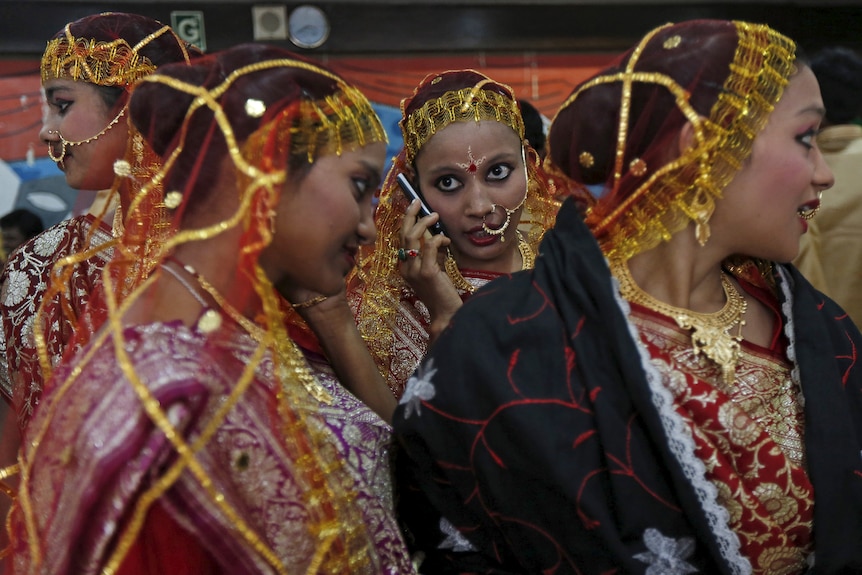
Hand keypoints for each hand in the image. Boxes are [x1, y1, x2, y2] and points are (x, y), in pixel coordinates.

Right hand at [398, 200, 461, 337]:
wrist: (446, 314)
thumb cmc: (442, 293)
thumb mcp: (434, 269)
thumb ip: (432, 254)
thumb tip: (436, 235)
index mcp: (405, 267)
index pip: (402, 240)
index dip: (407, 222)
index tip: (414, 208)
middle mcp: (405, 268)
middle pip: (403, 235)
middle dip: (410, 215)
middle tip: (417, 202)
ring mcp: (414, 270)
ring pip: (412, 238)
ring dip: (424, 223)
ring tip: (435, 216)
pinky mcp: (426, 273)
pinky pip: (429, 246)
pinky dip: (438, 238)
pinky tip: (446, 240)